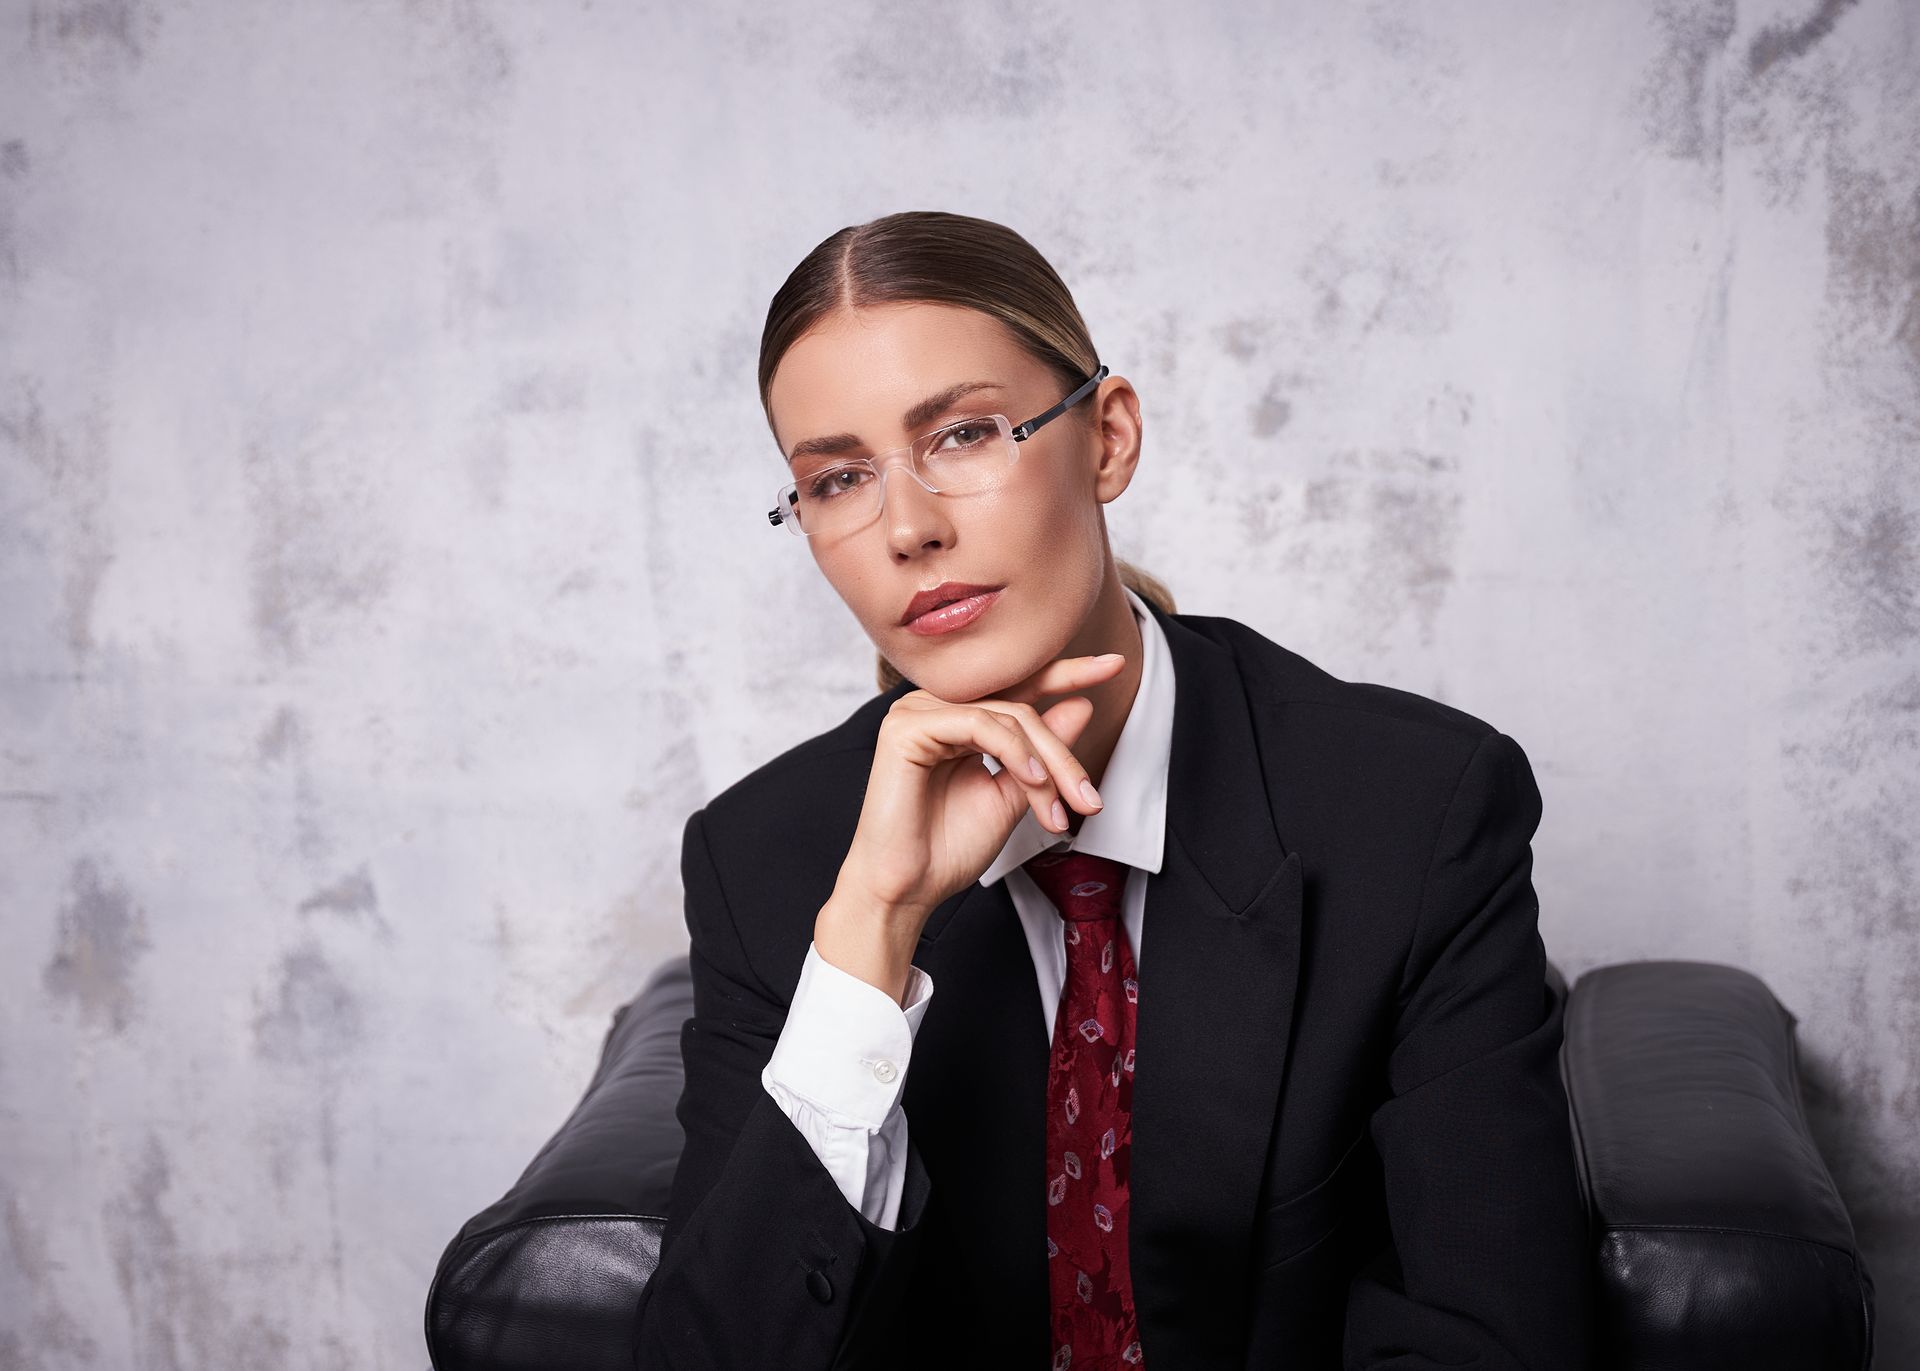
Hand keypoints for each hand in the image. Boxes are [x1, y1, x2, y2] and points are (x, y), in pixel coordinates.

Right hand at [825, 652, 1125, 950]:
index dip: (1067, 675)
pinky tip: (1032, 779)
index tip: (1115, 664)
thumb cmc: (948, 849)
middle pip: (1020, 707)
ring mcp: (917, 712)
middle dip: (1063, 754)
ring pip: (1006, 716)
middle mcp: (935, 708)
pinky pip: (979, 724)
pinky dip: (1014, 751)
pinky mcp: (906, 727)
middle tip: (1089, 799)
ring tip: (1060, 806)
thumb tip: (1082, 704)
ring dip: (1045, 763)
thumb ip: (1043, 754)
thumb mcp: (1014, 795)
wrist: (908, 890)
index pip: (1018, 689)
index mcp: (957, 720)